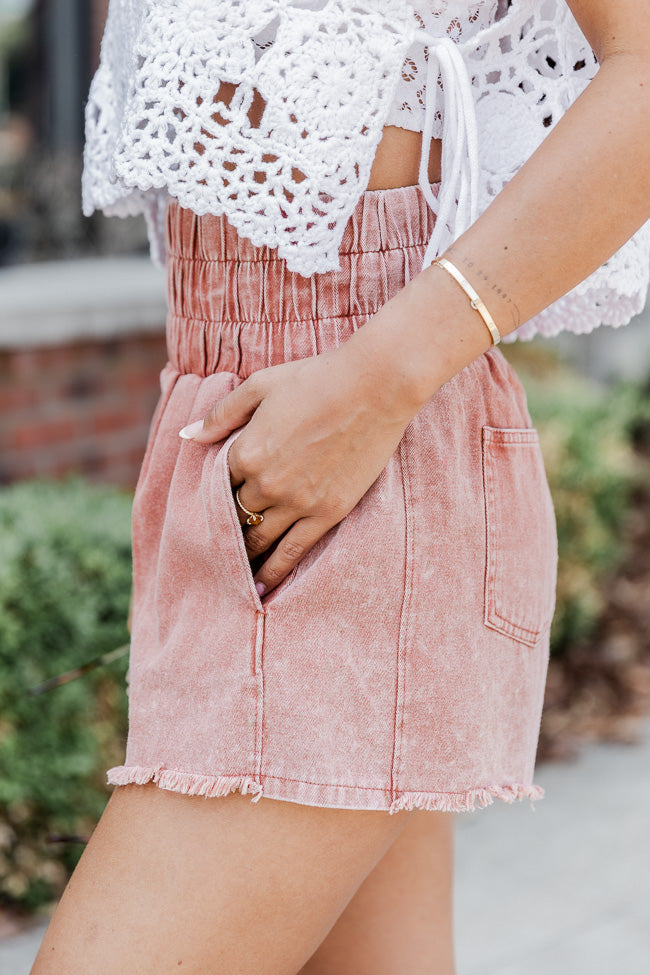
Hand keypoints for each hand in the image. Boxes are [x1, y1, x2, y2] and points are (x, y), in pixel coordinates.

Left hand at [178, 338, 420, 595]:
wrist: (374, 386)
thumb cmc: (316, 378)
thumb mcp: (261, 385)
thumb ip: (221, 414)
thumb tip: (188, 437)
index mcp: (245, 451)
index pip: (216, 484)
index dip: (214, 493)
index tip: (213, 504)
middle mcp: (265, 483)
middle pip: (235, 515)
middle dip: (227, 526)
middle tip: (218, 544)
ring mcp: (297, 502)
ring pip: (258, 541)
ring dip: (244, 555)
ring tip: (234, 571)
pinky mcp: (326, 514)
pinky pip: (292, 554)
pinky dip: (273, 574)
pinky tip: (261, 588)